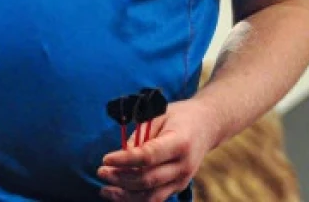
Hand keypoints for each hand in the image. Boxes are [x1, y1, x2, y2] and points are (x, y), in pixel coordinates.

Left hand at [97, 98, 219, 201]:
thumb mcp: (159, 115)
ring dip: (125, 195)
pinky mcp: (178, 187)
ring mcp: (183, 180)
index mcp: (180, 142)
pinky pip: (155, 199)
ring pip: (151, 197)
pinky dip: (135, 198)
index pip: (148, 156)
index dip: (125, 160)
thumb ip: (140, 136)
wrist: (207, 125)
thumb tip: (121, 155)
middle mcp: (184, 166)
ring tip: (105, 189)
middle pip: (148, 180)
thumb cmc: (179, 116)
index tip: (105, 158)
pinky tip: (118, 193)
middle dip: (120, 179)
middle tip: (101, 172)